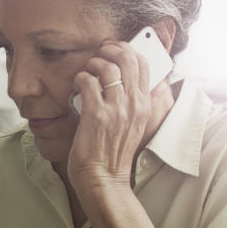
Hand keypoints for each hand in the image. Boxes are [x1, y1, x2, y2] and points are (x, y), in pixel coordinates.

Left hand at [66, 40, 159, 191]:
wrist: (104, 178)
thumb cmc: (114, 154)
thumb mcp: (136, 126)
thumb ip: (139, 105)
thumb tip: (149, 86)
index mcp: (145, 105)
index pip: (144, 64)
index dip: (128, 49)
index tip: (114, 49)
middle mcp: (134, 104)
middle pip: (128, 59)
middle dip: (111, 49)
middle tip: (99, 53)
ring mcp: (116, 108)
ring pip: (108, 67)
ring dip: (94, 63)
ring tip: (87, 71)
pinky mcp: (97, 114)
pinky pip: (88, 82)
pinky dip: (80, 78)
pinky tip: (77, 85)